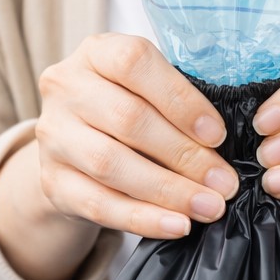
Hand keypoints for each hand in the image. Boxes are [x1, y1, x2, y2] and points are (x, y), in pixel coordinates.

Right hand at [32, 33, 239, 238]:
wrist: (74, 148)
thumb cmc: (128, 110)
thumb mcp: (149, 89)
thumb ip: (180, 100)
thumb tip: (228, 141)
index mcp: (96, 53)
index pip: (135, 64)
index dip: (180, 100)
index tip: (218, 135)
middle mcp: (65, 87)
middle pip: (128, 120)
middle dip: (185, 155)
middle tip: (224, 183)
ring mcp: (53, 135)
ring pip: (112, 164)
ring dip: (169, 190)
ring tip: (209, 206)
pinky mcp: (51, 181)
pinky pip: (99, 204)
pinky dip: (142, 219)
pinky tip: (177, 226)